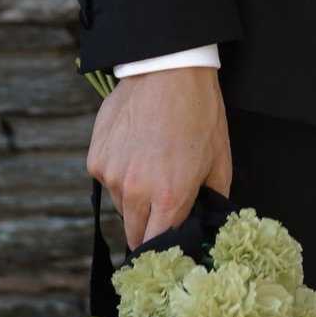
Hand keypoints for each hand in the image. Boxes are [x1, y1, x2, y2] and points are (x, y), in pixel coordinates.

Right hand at [86, 67, 230, 248]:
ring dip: (134, 196)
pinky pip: (107, 180)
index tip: (170, 243)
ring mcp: (111, 175)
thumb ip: (214, 198)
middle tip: (163, 201)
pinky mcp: (96, 158)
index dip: (165, 248)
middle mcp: (135, 191)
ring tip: (152, 163)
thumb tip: (210, 223)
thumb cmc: (199, 110)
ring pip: (120, 205)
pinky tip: (135, 147)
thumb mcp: (220, 156)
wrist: (168, 67)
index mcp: (169, 195)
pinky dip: (119, 172)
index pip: (158, 246)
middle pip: (135, 232)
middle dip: (149, 223)